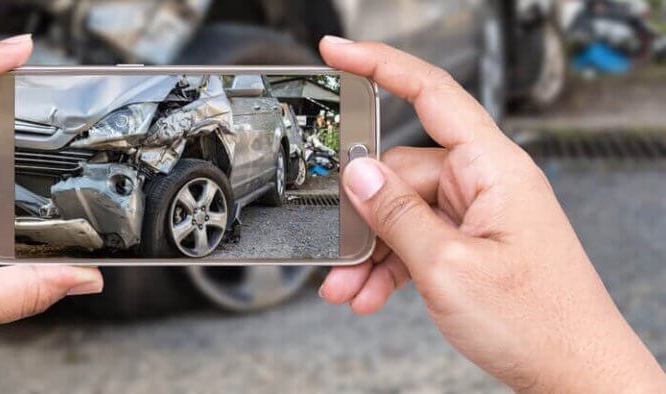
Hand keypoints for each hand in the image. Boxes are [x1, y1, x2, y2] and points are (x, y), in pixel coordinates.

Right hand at [317, 37, 664, 391]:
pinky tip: (371, 292)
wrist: (575, 374)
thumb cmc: (537, 321)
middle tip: (338, 252)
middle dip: (364, 215)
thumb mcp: (446, 267)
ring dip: (373, 251)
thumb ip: (396, 215)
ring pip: (404, 212)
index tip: (338, 53)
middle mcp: (487, 182)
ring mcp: (480, 213)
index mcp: (493, 168)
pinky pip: (419, 239)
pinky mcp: (474, 242)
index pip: (432, 93)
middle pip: (403, 172)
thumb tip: (358, 175)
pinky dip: (391, 265)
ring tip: (350, 287)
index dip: (380, 65)